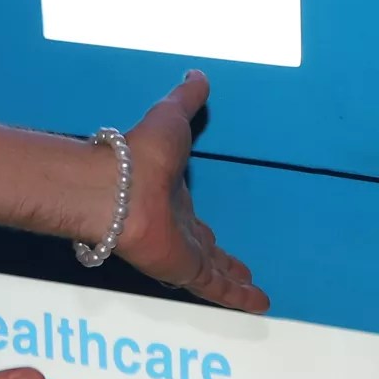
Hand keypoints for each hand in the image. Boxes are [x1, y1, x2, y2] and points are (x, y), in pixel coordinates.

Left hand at [109, 72, 268, 311]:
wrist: (119, 186)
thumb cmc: (142, 152)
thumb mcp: (171, 116)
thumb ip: (185, 98)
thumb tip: (198, 73)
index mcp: (173, 198)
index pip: (194, 219)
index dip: (206, 229)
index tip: (217, 235)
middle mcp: (176, 228)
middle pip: (204, 250)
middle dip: (222, 261)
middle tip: (240, 270)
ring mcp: (180, 252)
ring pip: (213, 272)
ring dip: (233, 282)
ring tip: (253, 293)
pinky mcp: (185, 269)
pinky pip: (216, 288)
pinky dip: (238, 298)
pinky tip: (259, 304)